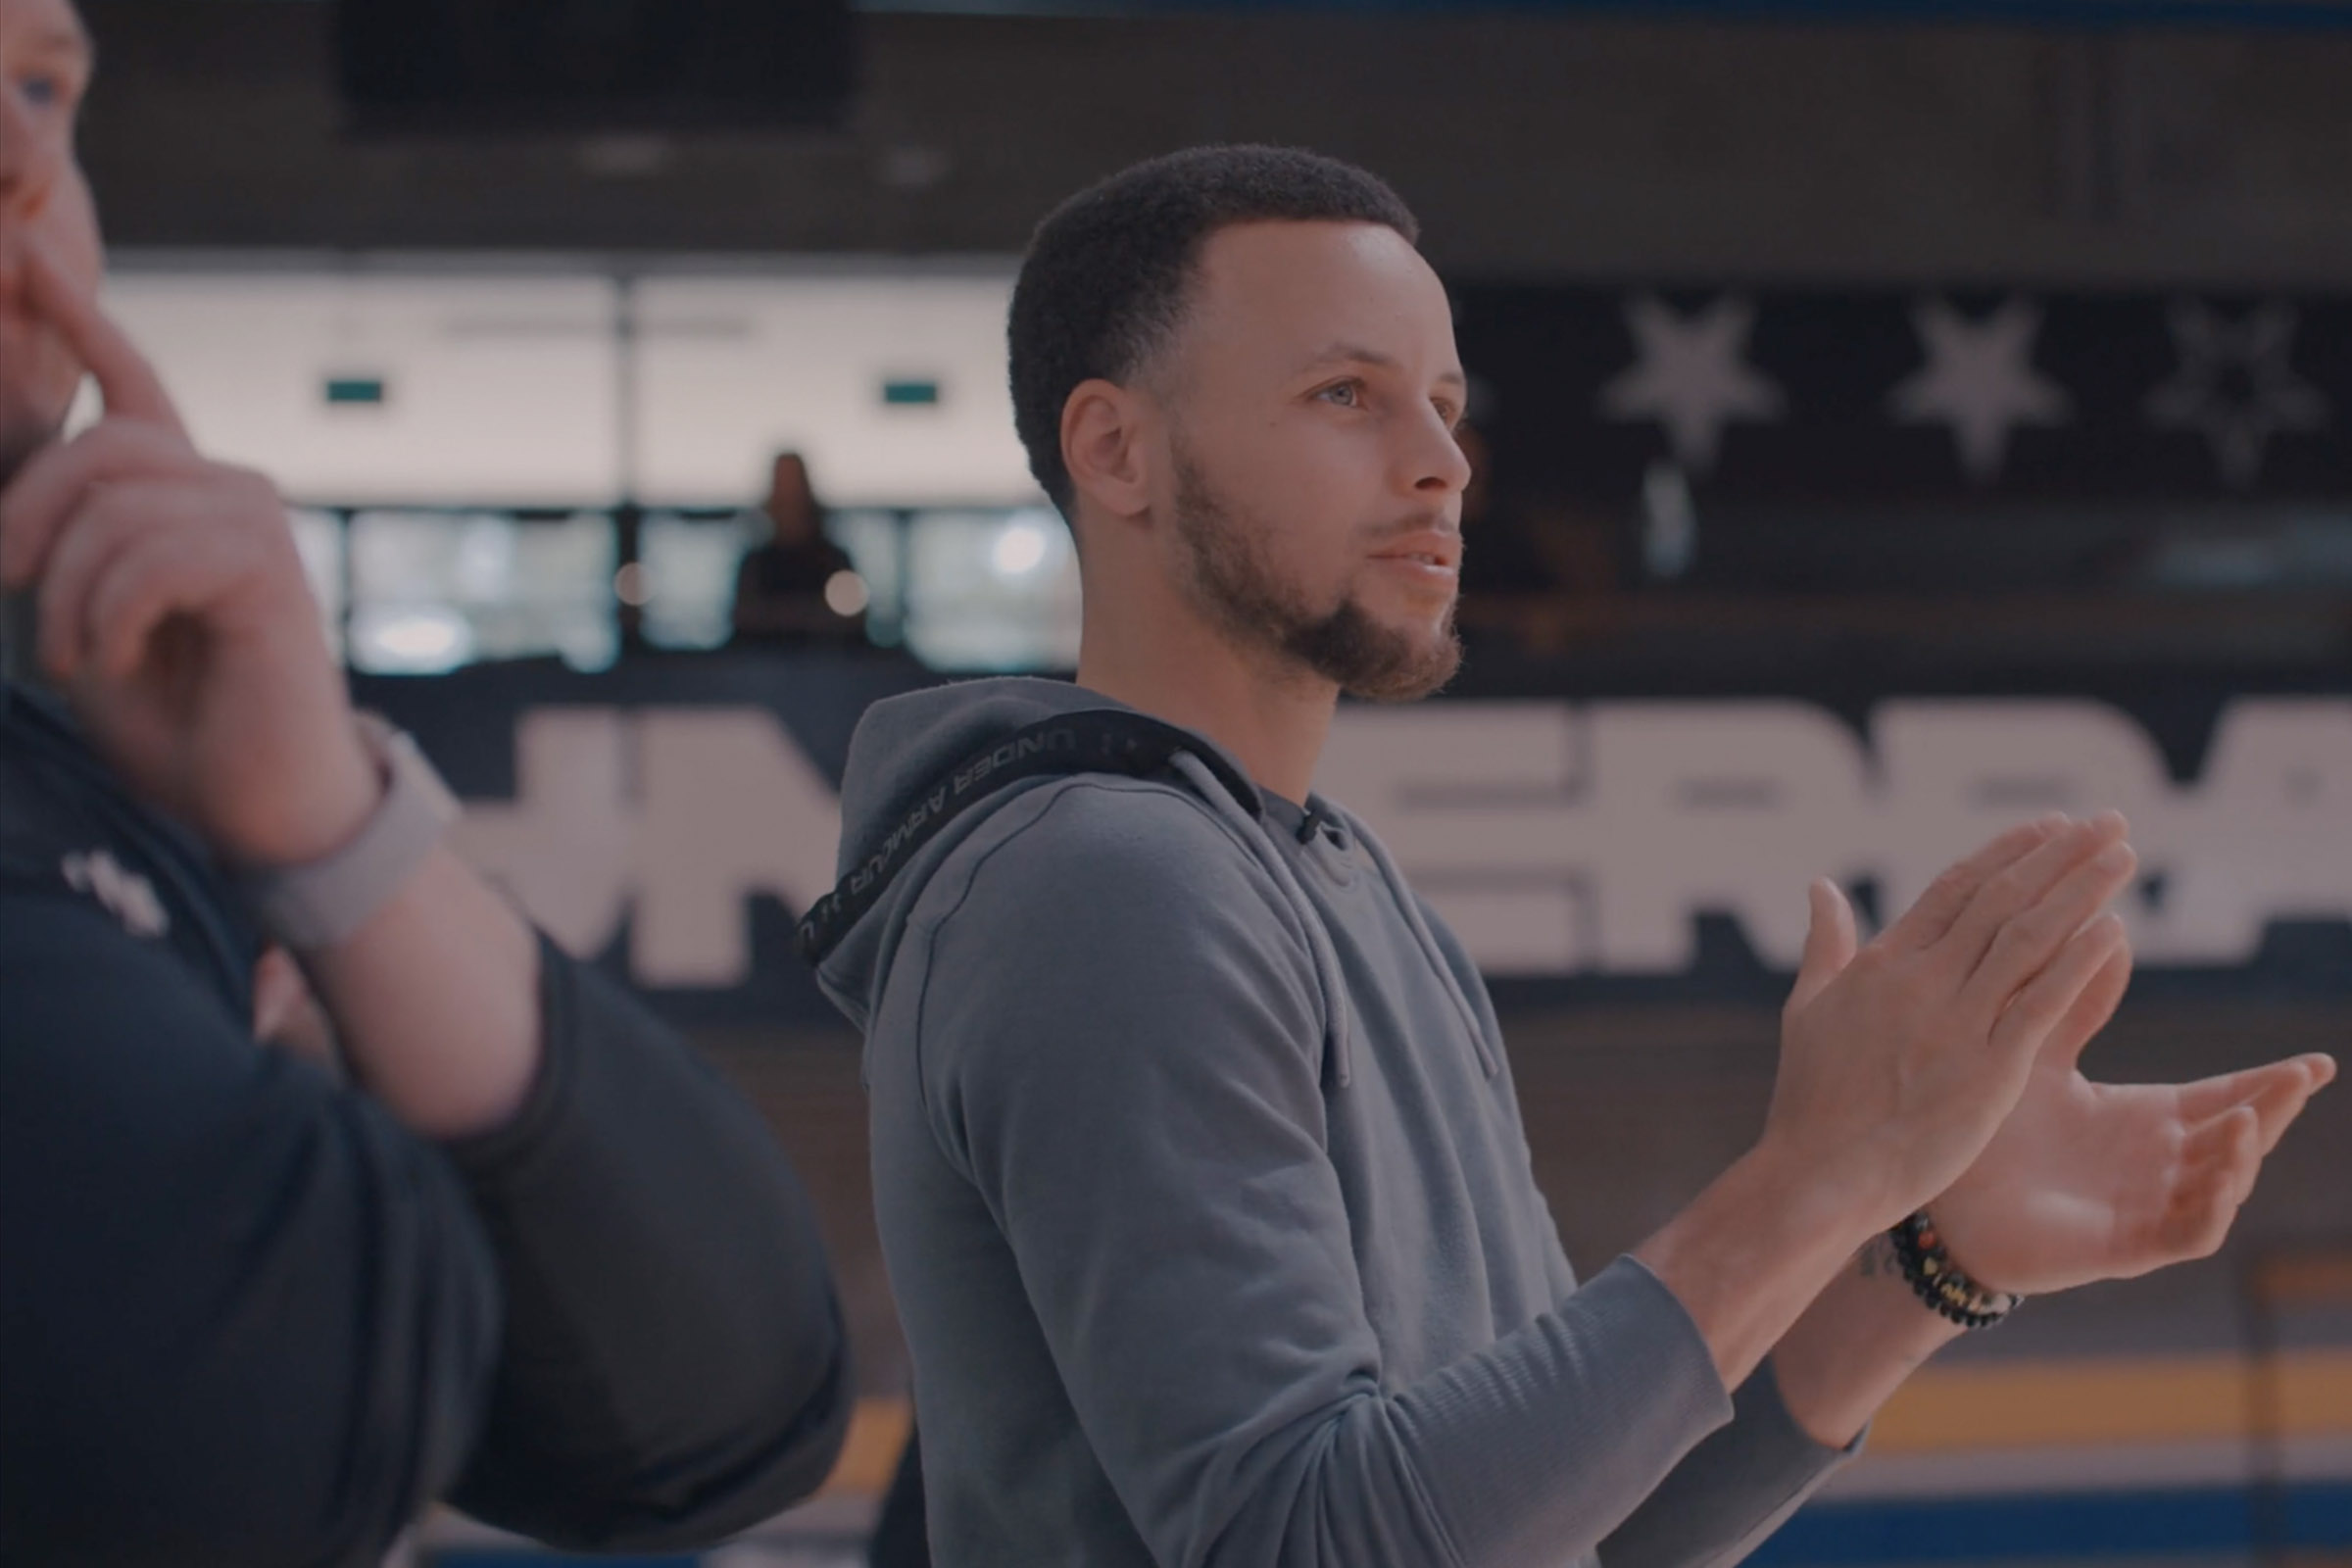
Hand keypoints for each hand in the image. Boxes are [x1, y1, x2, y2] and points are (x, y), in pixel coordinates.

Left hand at [0, 238, 376, 866]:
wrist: (262, 805)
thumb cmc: (180, 730)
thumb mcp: (85, 629)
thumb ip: (59, 559)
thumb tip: (4, 526)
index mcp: (181, 506)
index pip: (136, 390)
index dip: (83, 319)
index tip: (28, 255)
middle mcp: (228, 497)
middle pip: (103, 447)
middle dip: (26, 516)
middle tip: (1, 589)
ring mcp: (256, 527)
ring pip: (117, 505)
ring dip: (68, 594)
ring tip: (75, 660)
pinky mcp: (269, 571)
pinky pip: (153, 556)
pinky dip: (111, 615)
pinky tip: (122, 660)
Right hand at [1759, 813, 2137, 1236]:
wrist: (1820, 1172)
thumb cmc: (1810, 1099)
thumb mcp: (1808, 1008)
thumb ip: (1825, 944)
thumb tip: (1821, 886)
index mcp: (1883, 962)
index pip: (1956, 887)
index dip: (2009, 852)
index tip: (2051, 826)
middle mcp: (1922, 980)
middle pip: (2002, 899)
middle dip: (2060, 855)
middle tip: (2108, 820)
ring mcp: (1957, 1022)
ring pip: (2029, 937)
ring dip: (2081, 890)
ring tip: (2122, 854)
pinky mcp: (1989, 1069)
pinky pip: (2043, 1002)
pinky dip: (2080, 961)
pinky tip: (2115, 930)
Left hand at [1929, 943, 2332, 1294]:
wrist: (1942, 1201)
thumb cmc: (1991, 1129)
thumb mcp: (2037, 1055)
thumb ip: (2074, 1001)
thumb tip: (2115, 931)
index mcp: (2146, 1119)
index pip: (2225, 1097)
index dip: (2272, 1081)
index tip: (2320, 1061)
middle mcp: (2159, 1164)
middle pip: (2241, 1136)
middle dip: (2275, 1108)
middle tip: (2303, 1075)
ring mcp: (2149, 1207)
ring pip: (2225, 1185)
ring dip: (2244, 1154)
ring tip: (2248, 1117)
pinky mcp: (2127, 1246)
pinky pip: (2189, 1233)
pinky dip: (2213, 1209)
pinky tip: (2222, 1179)